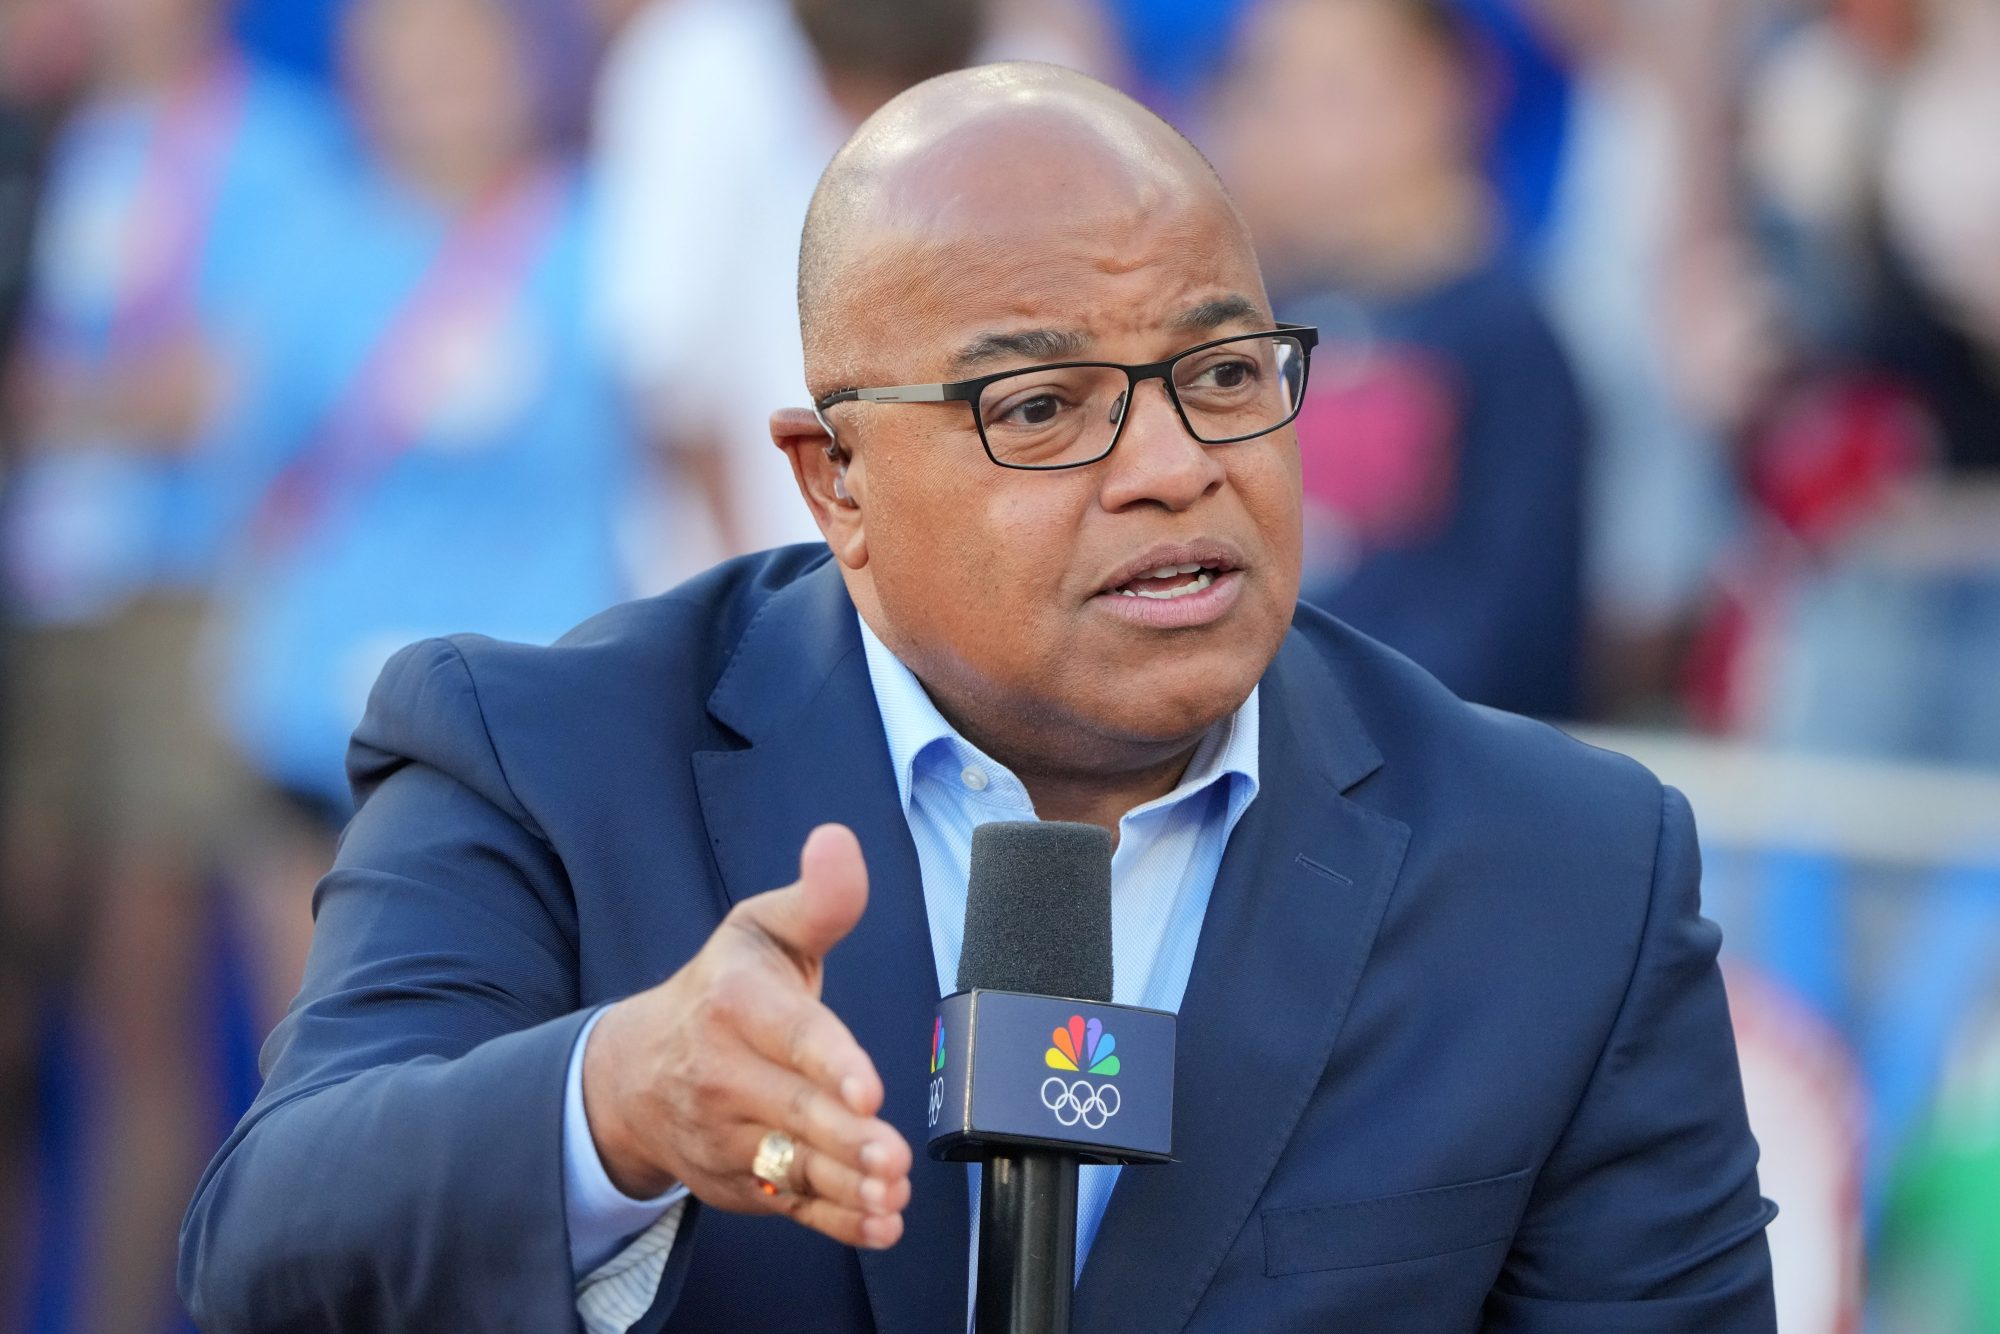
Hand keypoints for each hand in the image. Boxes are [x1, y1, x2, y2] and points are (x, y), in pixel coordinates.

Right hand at [582, 824, 911, 1249]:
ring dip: (846, 1186)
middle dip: (846, 1139)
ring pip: (792, 1167)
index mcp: (734, 1003)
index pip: (789, 1034)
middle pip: (794, 1111)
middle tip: (893, 1156)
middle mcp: (723, 1073)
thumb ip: (817, 898)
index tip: (868, 1088)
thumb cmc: (723, 987)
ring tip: (892, 1193)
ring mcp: (727, 1135)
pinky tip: (878, 1226)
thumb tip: (838, 841)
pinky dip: (834, 1222)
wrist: (634, 1070)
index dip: (829, 1062)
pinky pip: (789, 1206)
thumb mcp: (761, 929)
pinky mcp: (738, 1181)